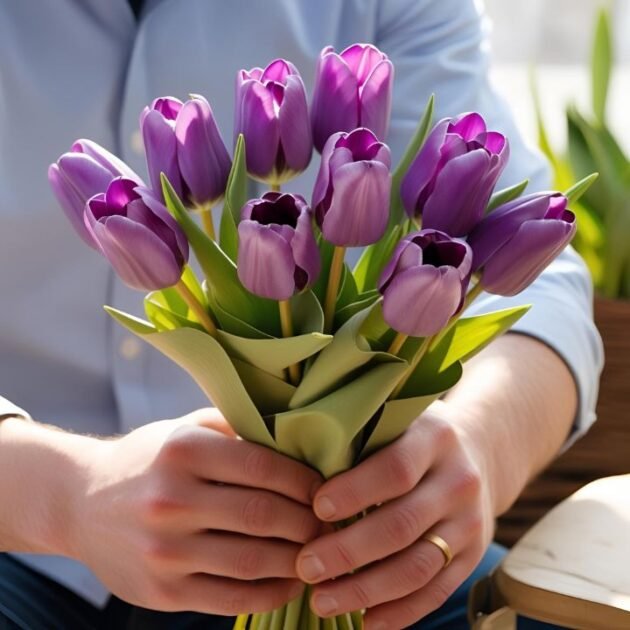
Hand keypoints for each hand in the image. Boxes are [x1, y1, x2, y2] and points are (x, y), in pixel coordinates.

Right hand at [66, 409, 322, 614]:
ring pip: (254, 562)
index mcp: (183, 451)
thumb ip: (238, 430)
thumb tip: (300, 442)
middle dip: (309, 522)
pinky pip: (232, 599)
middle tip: (329, 522)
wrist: (81, 502)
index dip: (305, 481)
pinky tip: (290, 581)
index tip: (325, 488)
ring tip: (317, 551)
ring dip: (298, 559)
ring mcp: (164, 550)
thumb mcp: (186, 429)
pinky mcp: (161, 592)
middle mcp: (171, 499)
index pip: (264, 467)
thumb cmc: (150, 461)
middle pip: (264, 516)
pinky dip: (272, 593)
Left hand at [296, 400, 494, 628]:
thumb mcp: (396, 420)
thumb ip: (360, 442)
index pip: (395, 470)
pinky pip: (436, 591)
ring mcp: (469, 522)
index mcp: (434, 438)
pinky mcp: (473, 555)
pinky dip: (400, 612)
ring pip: (417, 567)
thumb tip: (301, 481)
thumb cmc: (414, 436)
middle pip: (401, 525)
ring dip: (366, 591)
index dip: (354, 493)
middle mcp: (458, 481)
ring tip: (322, 601)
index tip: (316, 509)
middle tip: (305, 567)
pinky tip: (366, 621)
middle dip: (348, 552)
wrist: (481, 450)